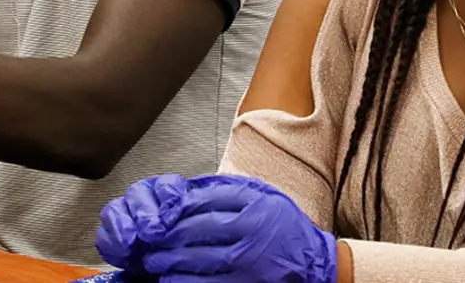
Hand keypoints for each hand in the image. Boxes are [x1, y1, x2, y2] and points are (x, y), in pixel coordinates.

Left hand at [99, 174, 336, 282]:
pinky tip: (173, 280)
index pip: (203, 202)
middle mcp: (251, 231)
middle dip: (167, 237)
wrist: (319, 264)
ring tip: (153, 262)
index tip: (155, 215)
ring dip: (173, 262)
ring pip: (203, 261)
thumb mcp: (259, 196)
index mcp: (250, 203)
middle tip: (145, 241)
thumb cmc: (283, 225)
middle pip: (198, 231)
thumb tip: (183, 190)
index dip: (175, 210)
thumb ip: (223, 190)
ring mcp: (252, 263)